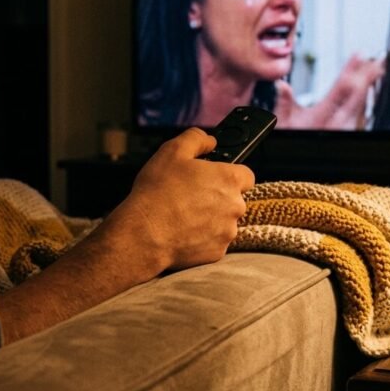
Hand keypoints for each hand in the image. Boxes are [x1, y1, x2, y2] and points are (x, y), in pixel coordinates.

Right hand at [105, 128, 255, 270]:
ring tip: (183, 215)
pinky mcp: (218, 251)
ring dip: (210, 218)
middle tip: (191, 196)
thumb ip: (196, 139)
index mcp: (229, 179)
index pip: (246, 175)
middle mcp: (235, 206)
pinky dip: (203, 237)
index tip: (213, 178)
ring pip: (225, 221)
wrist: (143, 234)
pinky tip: (183, 232)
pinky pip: (214, 241)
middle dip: (217, 197)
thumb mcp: (172, 151)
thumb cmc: (157, 193)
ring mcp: (228, 231)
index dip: (229, 174)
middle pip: (234, 199)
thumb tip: (209, 140)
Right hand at [275, 53, 384, 129]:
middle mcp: (335, 122)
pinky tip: (367, 89)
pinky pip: (358, 111)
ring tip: (377, 69)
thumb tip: (282, 85)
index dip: (351, 69)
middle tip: (379, 59)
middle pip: (356, 95)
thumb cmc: (292, 137)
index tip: (359, 55)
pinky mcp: (345, 131)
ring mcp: (342, 128)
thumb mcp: (283, 122)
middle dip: (367, 75)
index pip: (339, 88)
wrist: (298, 160)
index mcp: (320, 116)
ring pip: (360, 103)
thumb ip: (284, 104)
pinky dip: (363, 97)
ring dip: (368, 85)